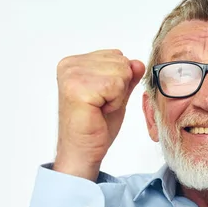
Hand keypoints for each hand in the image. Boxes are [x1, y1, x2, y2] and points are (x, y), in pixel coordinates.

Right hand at [54, 49, 144, 180]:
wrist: (83, 151)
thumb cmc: (95, 126)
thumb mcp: (117, 95)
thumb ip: (127, 77)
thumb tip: (137, 62)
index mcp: (75, 62)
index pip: (117, 55)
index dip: (118, 81)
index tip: (102, 98)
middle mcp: (70, 65)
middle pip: (121, 62)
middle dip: (119, 88)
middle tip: (101, 105)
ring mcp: (72, 75)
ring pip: (121, 72)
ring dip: (117, 95)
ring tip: (100, 108)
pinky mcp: (78, 88)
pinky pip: (116, 85)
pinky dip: (115, 102)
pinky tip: (99, 111)